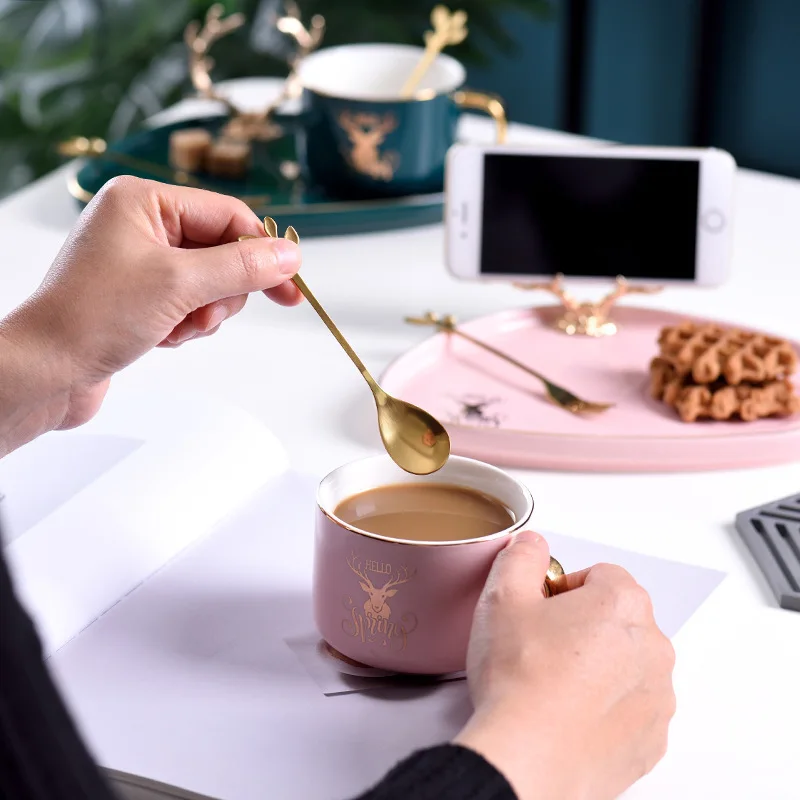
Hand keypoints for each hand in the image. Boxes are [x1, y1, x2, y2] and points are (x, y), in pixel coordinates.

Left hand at [1, 176, 300, 432]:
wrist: (44, 372)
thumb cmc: (92, 318)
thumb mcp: (180, 285)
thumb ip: (242, 267)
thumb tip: (289, 255)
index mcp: (143, 201)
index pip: (227, 215)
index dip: (262, 251)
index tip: (290, 285)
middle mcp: (141, 225)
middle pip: (222, 251)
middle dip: (222, 291)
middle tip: (204, 314)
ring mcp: (139, 261)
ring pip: (210, 282)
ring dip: (204, 313)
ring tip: (177, 329)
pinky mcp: (139, 295)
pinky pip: (190, 303)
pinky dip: (187, 325)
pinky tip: (163, 338)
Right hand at [455, 532, 675, 799]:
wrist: (528, 757)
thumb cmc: (520, 678)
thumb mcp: (503, 595)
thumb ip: (522, 556)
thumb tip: (532, 546)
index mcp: (623, 603)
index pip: (599, 574)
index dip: (562, 589)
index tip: (540, 610)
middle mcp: (652, 647)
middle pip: (616, 618)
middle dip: (582, 625)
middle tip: (540, 646)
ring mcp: (657, 697)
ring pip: (625, 665)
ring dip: (597, 667)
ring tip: (550, 685)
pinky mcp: (651, 740)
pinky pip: (630, 710)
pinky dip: (604, 709)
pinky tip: (566, 715)